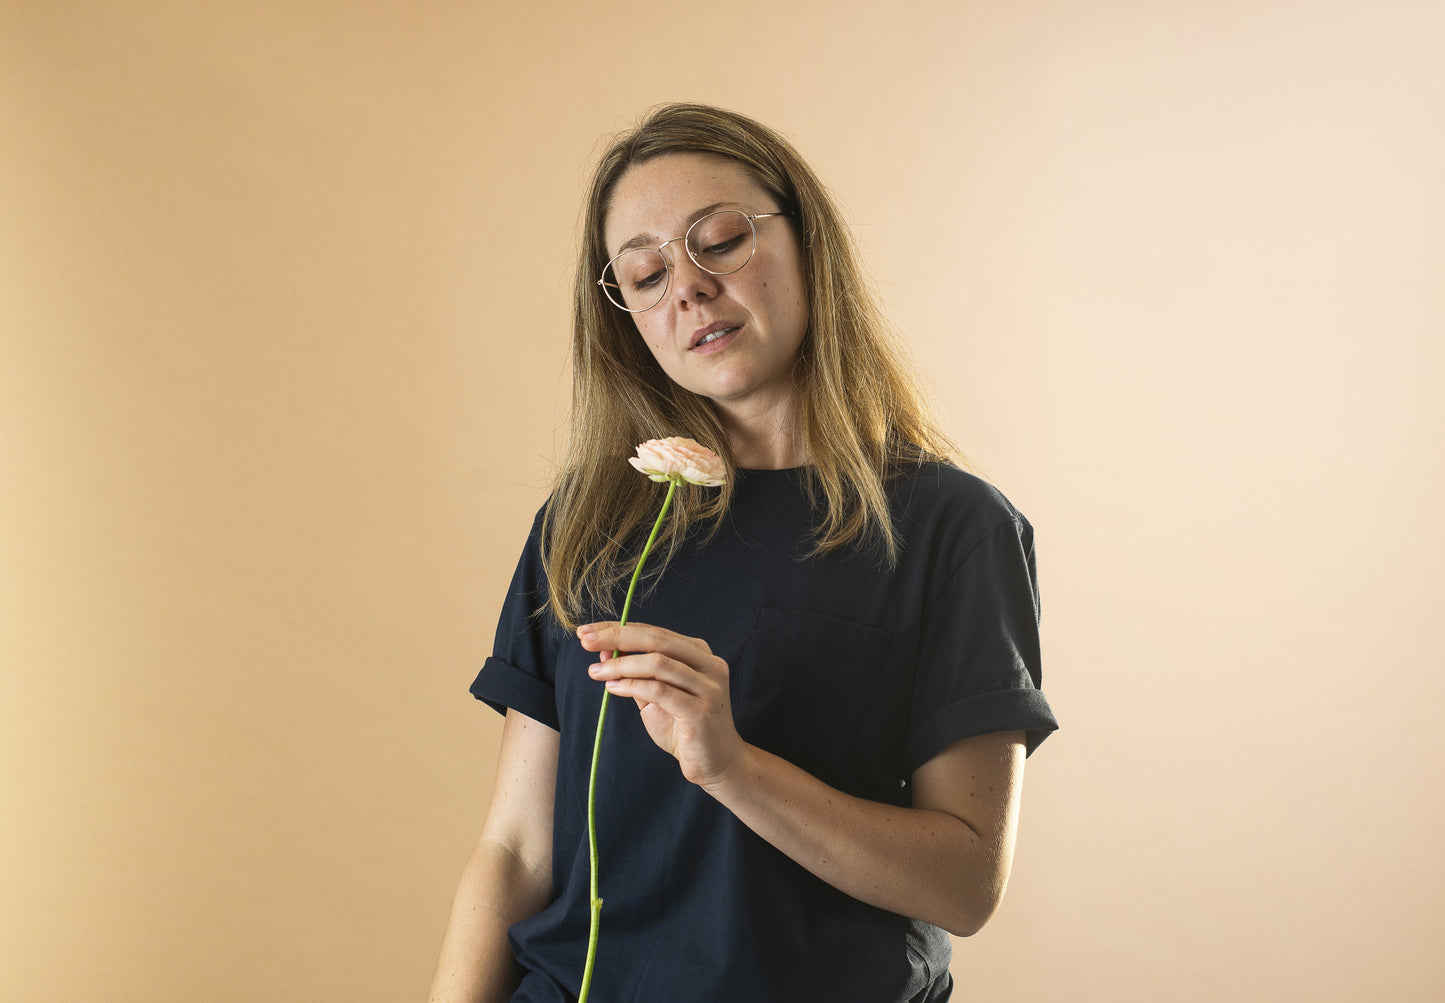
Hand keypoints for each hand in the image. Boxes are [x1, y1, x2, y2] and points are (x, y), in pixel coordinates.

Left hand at [578, 622, 743, 788]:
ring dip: (621, 665)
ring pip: (658, 663)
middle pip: (657, 640)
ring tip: (595, 671)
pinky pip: (660, 691)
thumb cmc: (683, 728)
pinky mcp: (702, 710)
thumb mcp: (654, 697)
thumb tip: (604, 652)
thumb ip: (635, 674)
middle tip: (586, 641)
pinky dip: (632, 686)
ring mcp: (708, 687)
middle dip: (617, 637)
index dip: (619, 628)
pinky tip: (613, 688)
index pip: (654, 632)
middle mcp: (708, 664)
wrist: (716, 763)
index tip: (588, 632)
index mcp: (699, 653)